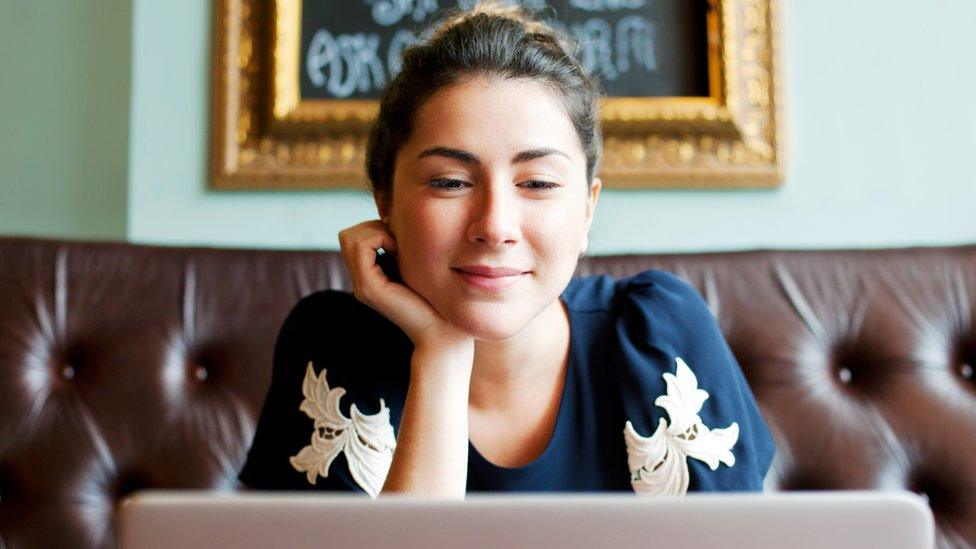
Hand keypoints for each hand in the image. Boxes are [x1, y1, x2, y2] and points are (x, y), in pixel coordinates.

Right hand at [338, 220, 471, 352]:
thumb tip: (392, 219)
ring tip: (397, 247)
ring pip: (349, 237)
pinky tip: (398, 251)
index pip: (352, 236)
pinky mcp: (368, 288)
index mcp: (369, 276)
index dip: (375, 228)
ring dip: (376, 231)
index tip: (400, 241)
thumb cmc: (436, 297)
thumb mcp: (415, 265)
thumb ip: (399, 249)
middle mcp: (360, 281)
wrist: (442, 330)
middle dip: (372, 227)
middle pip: (347, 235)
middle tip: (397, 242)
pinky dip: (379, 238)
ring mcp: (361, 285)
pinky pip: (361, 247)